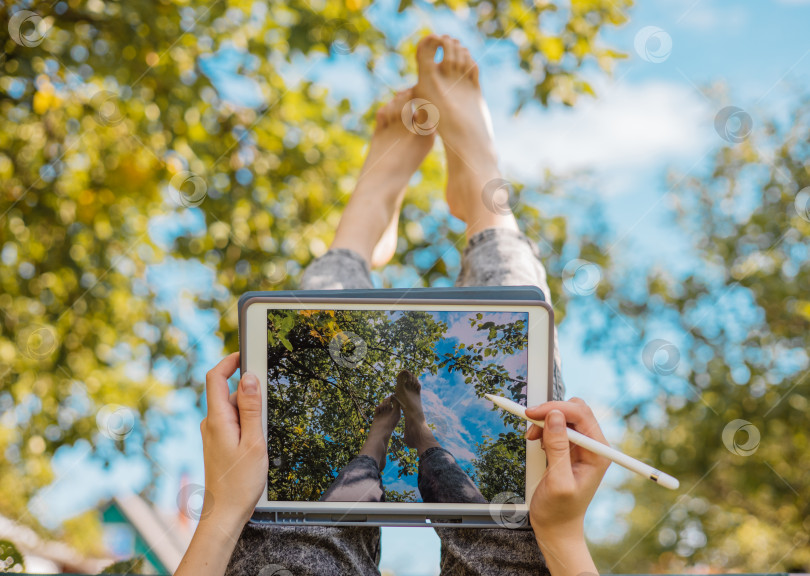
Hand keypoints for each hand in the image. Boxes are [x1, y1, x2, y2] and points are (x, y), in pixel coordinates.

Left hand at [199, 352, 267, 533]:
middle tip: (268, 408)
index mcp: (217, 419)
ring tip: (262, 439)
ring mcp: (213, 433)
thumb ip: (250, 408)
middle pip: (229, 392)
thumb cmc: (240, 482)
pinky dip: (247, 425)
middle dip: (250, 393)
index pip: (215, 377)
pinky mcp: (218, 442)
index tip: (246, 353)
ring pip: (233, 409)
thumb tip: (249, 378)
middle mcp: (211, 423)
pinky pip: (233, 422)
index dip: (229, 360)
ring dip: (250, 413)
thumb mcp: (254, 441)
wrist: (225, 512)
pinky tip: (256, 445)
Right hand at [525, 398, 609, 574]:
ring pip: (563, 415)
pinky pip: (556, 426)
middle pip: (574, 410)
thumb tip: (554, 416)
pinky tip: (537, 442)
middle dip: (550, 412)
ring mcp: (580, 446)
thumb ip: (558, 448)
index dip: (556, 408)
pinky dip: (542, 428)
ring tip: (532, 438)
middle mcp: (592, 446)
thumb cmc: (559, 511)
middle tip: (530, 422)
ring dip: (544, 420)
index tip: (533, 414)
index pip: (581, 415)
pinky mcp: (568, 448)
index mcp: (597, 453)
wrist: (556, 526)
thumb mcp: (558, 481)